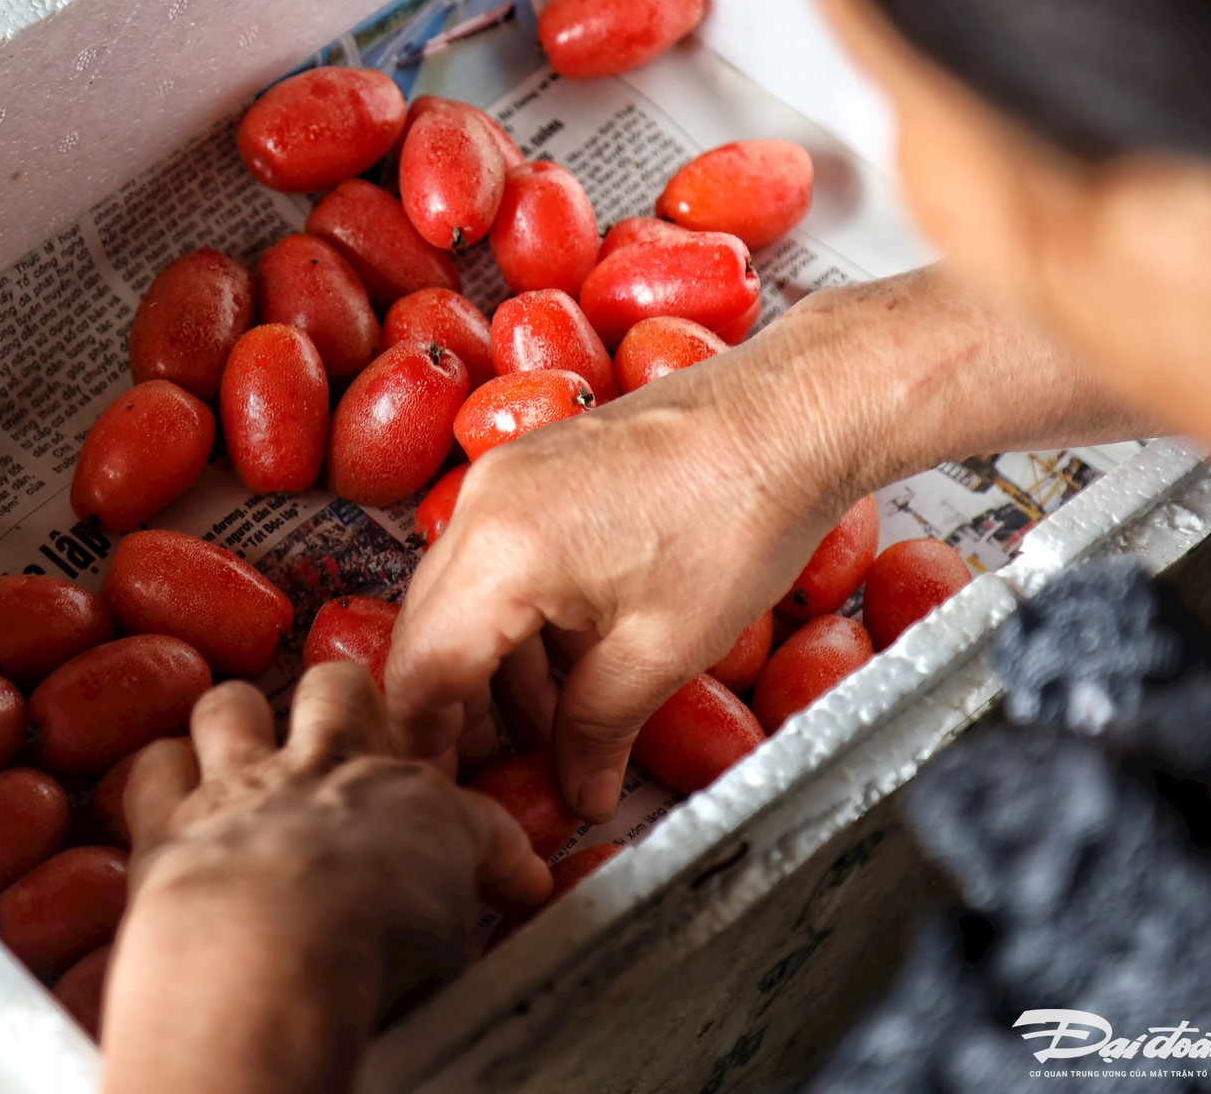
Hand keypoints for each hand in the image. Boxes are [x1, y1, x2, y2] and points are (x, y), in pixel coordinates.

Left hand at [101, 663, 550, 1093]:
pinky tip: (166, 800)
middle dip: (340, 703)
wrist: (265, 954)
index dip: (481, 836)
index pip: (461, 800)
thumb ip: (468, 903)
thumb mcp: (456, 935)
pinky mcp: (166, 822)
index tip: (495, 871)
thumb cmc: (369, 949)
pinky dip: (160, 779)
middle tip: (341, 739)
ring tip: (239, 751)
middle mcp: (323, 773)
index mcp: (407, 798)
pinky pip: (153, 768)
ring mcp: (238, 787)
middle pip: (338, 688)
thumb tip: (514, 896)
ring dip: (235, 723)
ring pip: (231, 703)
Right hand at [385, 267, 1141, 822]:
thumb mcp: (663, 649)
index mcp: (500, 553)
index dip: (425, 746)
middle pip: (425, 632)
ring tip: (540, 732)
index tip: (442, 796)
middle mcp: (479, 504)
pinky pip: (493, 555)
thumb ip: (598, 730)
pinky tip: (562, 662)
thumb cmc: (740, 519)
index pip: (421, 673)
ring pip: (458, 593)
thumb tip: (578, 792)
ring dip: (485, 666)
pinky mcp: (534, 466)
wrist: (789, 414)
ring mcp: (502, 476)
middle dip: (449, 711)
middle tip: (484, 777)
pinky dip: (513, 616)